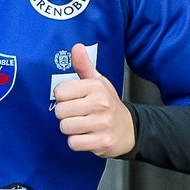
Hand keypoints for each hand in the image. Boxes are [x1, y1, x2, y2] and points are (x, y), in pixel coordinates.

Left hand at [52, 42, 134, 156]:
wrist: (129, 128)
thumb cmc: (108, 104)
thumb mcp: (98, 82)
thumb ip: (84, 66)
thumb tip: (76, 47)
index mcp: (95, 87)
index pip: (60, 92)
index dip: (63, 98)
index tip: (72, 100)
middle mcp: (99, 104)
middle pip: (60, 111)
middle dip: (65, 115)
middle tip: (78, 115)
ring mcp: (101, 123)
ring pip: (65, 127)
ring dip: (70, 129)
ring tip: (82, 125)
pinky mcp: (101, 141)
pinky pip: (73, 143)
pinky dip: (76, 142)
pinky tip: (86, 136)